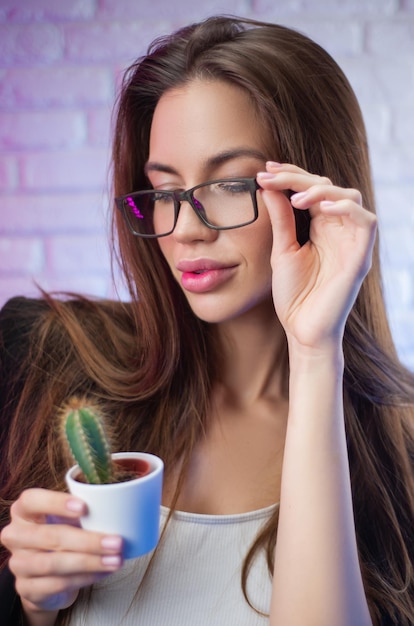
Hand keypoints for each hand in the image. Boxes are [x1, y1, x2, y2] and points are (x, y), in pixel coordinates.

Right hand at [0, 488, 122, 615]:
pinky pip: (57, 584)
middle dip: (87, 540)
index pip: (31, 500)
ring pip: (53, 563)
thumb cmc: (61, 534)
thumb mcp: (68, 517)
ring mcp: (18, 564)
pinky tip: (102, 572)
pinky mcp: (26, 588)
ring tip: (114, 560)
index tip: (84, 507)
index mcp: (23, 510)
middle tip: (116, 542)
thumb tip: (117, 508)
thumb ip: (83, 510)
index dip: (56, 503)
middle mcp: (15, 535)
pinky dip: (84, 578)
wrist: (46, 574)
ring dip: (89, 562)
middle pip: (49, 535)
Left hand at [257, 162, 376, 348]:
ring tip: (294, 197)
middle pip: (328, 187)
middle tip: (269, 176)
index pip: (312, 190)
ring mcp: (351, 242)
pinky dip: (347, 208)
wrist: (302, 329)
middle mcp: (339, 230)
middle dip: (298, 177)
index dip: (292, 175)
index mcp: (322, 228)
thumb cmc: (294, 295)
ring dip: (321, 190)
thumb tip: (269, 186)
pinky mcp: (360, 256)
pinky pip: (366, 221)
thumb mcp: (282, 250)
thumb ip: (281, 219)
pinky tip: (322, 207)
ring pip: (349, 196)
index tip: (265, 169)